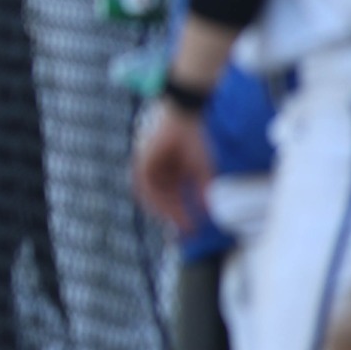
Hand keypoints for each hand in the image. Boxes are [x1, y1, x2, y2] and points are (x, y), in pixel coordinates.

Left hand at [131, 101, 212, 234]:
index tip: (193, 232)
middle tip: (187, 233)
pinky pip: (145, 187)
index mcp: (169, 174)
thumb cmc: (195, 138)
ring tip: (181, 223)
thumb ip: (203, 191)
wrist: (185, 115)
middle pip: (161, 202)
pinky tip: (169, 209)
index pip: (171, 201)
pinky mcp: (141, 162)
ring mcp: (146, 168)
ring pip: (152, 198)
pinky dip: (156, 200)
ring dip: (167, 212)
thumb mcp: (203, 170)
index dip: (181, 217)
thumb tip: (209, 214)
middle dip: (174, 218)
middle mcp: (156, 173)